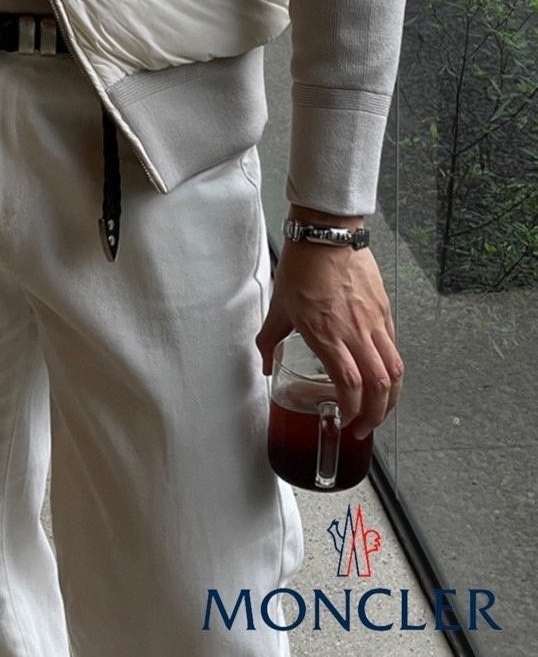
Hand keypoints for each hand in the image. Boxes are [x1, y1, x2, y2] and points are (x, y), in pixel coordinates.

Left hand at [255, 224, 403, 438]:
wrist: (326, 235)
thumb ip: (270, 340)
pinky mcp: (384, 310)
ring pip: (395, 369)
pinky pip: (394, 346)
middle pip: (380, 385)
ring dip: (391, 397)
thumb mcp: (279, 307)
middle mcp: (355, 332)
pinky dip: (392, 368)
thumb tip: (265, 363)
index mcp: (327, 334)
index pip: (350, 385)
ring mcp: (374, 321)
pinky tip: (382, 374)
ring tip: (380, 408)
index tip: (345, 421)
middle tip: (364, 426)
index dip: (353, 410)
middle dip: (376, 415)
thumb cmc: (302, 267)